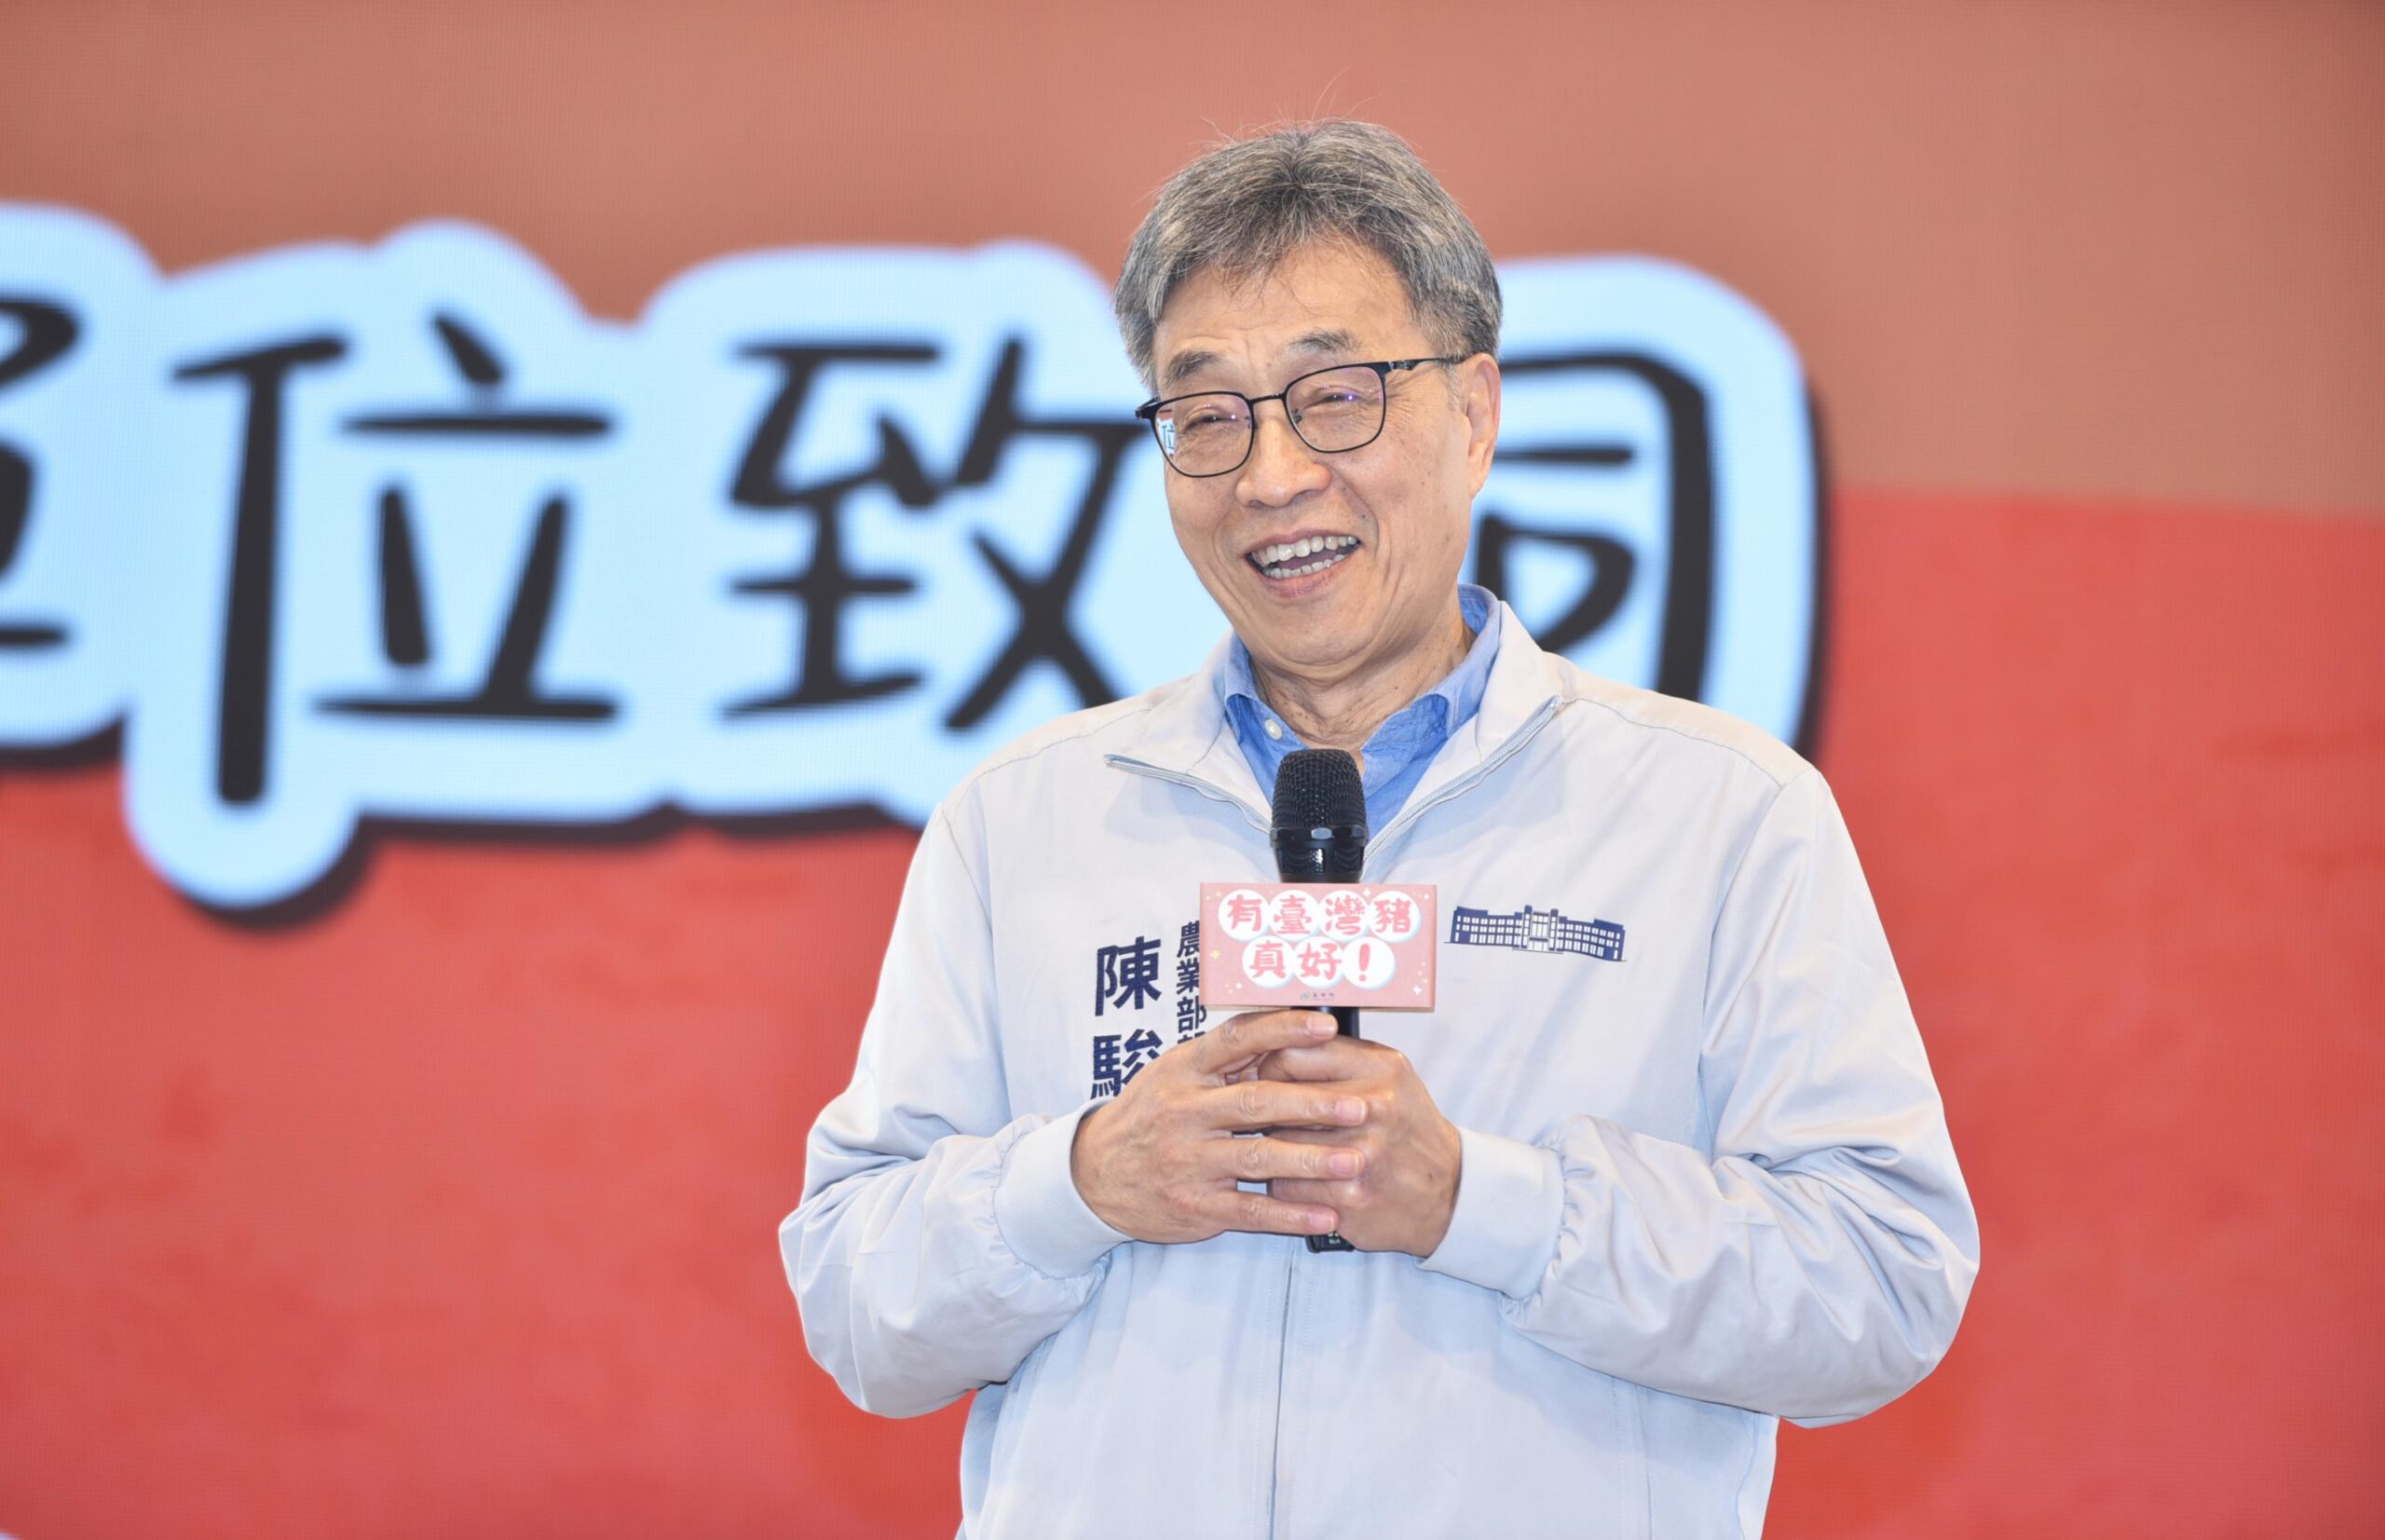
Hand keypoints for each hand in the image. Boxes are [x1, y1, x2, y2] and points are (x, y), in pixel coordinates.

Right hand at [1070, 1010, 1368, 1244]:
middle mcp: (1185, 1111)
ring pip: (1257, 1158)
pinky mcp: (1195, 1204)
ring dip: (1310, 1161)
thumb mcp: (1174, 1074)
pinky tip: (1326, 1215)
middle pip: (1255, 1102)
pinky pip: (1249, 1209)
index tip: (1326, 1026)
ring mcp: (1188, 1160)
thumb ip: (1226, 1057)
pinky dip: (1290, 1214)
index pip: (1236, 1039)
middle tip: (1359, 1106)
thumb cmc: (1149, 1115)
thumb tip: (1290, 1029)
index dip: (1282, 1030)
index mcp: (1183, 1069)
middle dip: (1312, 1105)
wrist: (1094, 1174)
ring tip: (1354, 1161)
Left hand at [1259, 1037, 1461, 1256]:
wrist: (1448, 1191)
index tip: (1266, 1078)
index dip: (1268, 1066)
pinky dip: (1286, 1184)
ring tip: (1289, 1149)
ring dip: (1274, 1150)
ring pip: (1278, 1145)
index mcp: (1380, 1068)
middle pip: (1281, 1100)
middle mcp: (1374, 1107)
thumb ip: (1338, 1056)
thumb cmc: (1407, 1130)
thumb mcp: (1388, 1076)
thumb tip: (1271, 1046)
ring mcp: (1362, 1154)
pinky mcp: (1350, 1196)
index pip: (1292, 1053)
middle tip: (1265, 1116)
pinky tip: (1302, 1179)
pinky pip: (1285, 1186)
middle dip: (1267, 1111)